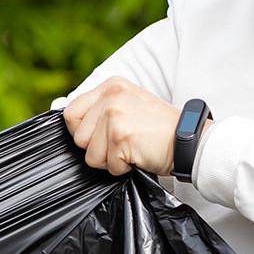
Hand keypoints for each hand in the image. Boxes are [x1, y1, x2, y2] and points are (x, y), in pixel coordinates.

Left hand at [63, 76, 181, 176]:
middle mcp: (110, 95)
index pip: (70, 114)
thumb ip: (98, 111)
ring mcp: (114, 114)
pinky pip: (108, 165)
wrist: (187, 140)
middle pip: (78, 138)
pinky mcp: (120, 135)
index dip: (81, 133)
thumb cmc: (156, 130)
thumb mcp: (126, 106)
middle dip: (97, 149)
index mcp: (110, 86)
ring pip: (90, 155)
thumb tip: (66, 118)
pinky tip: (138, 154)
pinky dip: (122, 167)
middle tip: (122, 142)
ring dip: (110, 160)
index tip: (101, 136)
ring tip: (131, 147)